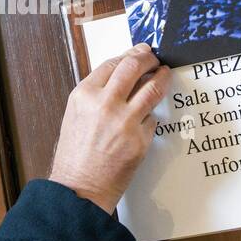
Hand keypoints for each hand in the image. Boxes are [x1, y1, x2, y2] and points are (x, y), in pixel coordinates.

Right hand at [49, 43, 168, 213]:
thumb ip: (96, 94)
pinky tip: (146, 120)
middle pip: (134, 66)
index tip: (140, 52)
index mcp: (84, 95)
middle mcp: (104, 103)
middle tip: (155, 59)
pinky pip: (153, 119)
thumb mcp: (76, 115)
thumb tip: (121, 77)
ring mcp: (124, 121)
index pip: (113, 63)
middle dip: (149, 59)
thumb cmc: (75, 156)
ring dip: (162, 78)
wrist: (79, 188)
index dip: (131, 54)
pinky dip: (151, 117)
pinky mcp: (140, 139)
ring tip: (165, 74)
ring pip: (152, 88)